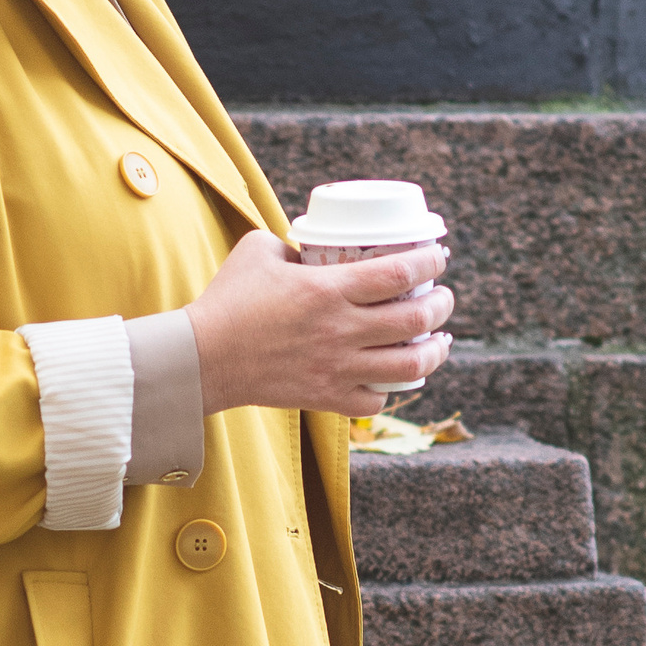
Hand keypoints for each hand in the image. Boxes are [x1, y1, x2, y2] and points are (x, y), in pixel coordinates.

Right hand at [186, 231, 455, 417]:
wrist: (201, 359)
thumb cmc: (227, 300)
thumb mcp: (259, 250)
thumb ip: (292, 245)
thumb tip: (311, 245)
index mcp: (328, 288)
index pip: (399, 272)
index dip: (429, 260)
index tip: (439, 255)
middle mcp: (341, 330)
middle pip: (416, 319)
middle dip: (442, 304)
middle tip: (443, 295)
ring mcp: (336, 367)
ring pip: (410, 367)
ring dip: (435, 351)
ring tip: (441, 340)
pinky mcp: (324, 396)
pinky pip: (374, 400)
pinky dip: (391, 389)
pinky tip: (394, 375)